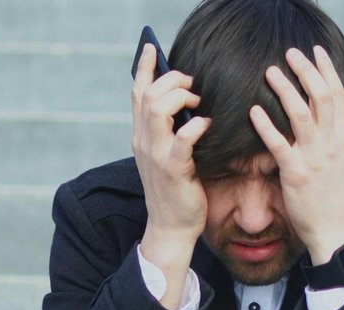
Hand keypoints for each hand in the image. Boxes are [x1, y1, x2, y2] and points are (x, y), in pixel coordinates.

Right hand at [131, 44, 211, 303]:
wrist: (170, 228)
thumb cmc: (175, 191)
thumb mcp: (166, 156)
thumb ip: (169, 131)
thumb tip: (187, 104)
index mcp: (141, 136)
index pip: (137, 93)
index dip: (144, 67)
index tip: (152, 47)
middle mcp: (143, 142)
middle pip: (147, 94)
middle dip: (172, 79)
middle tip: (193, 84)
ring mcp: (155, 155)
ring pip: (157, 108)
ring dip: (180, 96)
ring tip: (198, 102)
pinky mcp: (172, 170)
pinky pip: (181, 139)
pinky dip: (195, 126)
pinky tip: (206, 124)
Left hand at [249, 46, 343, 264]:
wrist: (335, 230)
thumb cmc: (337, 196)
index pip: (339, 95)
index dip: (327, 70)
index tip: (316, 51)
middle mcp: (332, 143)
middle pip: (321, 96)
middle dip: (306, 71)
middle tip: (290, 53)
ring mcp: (315, 158)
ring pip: (301, 114)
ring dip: (285, 89)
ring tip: (270, 72)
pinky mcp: (296, 173)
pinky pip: (279, 144)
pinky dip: (266, 125)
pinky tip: (254, 110)